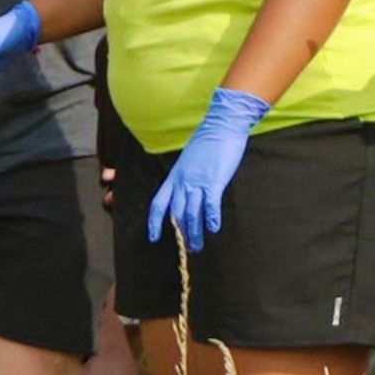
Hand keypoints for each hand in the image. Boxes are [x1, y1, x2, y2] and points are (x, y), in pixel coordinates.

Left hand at [144, 86, 270, 248]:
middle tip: (188, 249)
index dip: (154, 222)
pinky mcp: (214, 180)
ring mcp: (197, 181)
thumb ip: (188, 176)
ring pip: (192, 213)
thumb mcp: (190, 161)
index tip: (153, 237)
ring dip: (194, 232)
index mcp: (174, 176)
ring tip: (198, 246)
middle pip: (177, 213)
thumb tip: (191, 190)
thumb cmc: (208, 142)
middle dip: (181, 234)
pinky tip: (214, 229)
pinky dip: (211, 218)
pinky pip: (210, 204)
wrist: (221, 125)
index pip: (159, 203)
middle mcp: (182, 181)